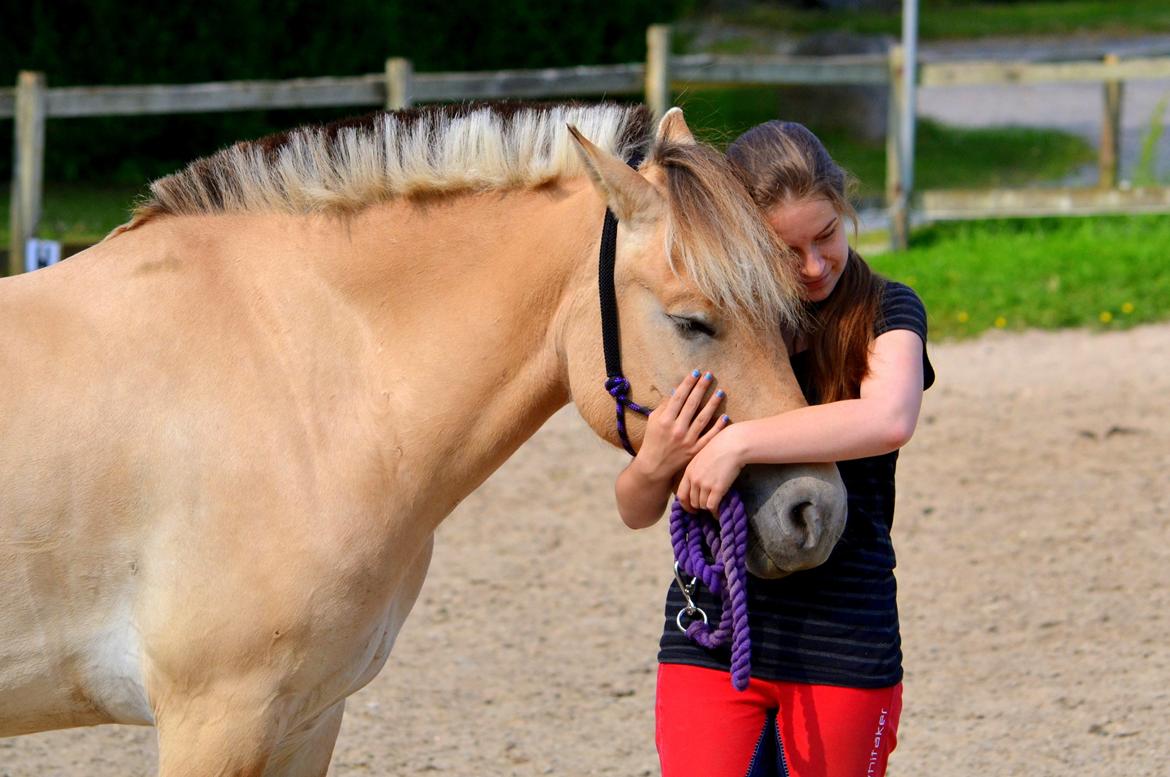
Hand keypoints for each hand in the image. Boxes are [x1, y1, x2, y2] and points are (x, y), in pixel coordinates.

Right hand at [633, 369, 728, 483]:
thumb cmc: (653, 439)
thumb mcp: (653, 420)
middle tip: (710, 375)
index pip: (678, 397)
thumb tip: (678, 389)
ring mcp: (687, 440)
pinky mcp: (695, 450)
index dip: (688, 383)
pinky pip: (709, 437)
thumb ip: (665, 405)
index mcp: (665, 420)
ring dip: (712, 404)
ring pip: (703, 418)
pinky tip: (724, 416)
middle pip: (692, 404)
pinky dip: (717, 427)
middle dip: (701, 388)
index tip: (696, 372)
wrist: (654, 466)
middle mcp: (676, 429)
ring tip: (720, 392)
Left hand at [677, 427, 745, 513]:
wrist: (732, 445)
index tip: (691, 508)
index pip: (681, 494)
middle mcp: (694, 479)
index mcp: (688, 472)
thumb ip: (696, 471)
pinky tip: (719, 511)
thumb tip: (698, 484)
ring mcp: (705, 484)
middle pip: (691, 502)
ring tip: (715, 507)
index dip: (685, 505)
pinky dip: (715, 511)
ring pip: (702, 505)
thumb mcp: (701, 458)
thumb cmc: (720, 448)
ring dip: (708, 508)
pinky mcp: (717, 488)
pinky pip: (712, 506)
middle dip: (698, 507)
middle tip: (705, 508)